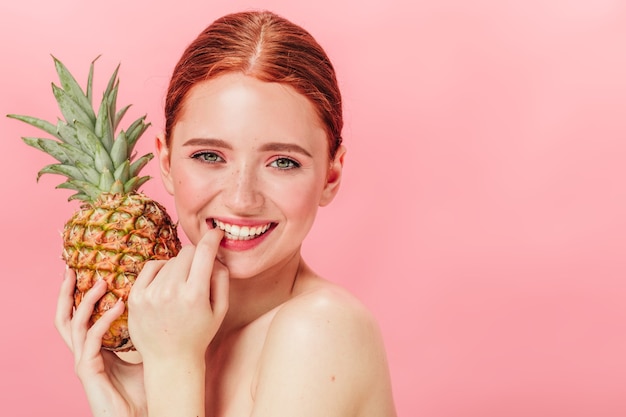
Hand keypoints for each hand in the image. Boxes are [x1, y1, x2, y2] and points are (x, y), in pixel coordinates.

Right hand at [55, 268, 146, 416]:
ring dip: (87, 300)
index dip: (81, 295)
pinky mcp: (88, 370)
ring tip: (102, 282)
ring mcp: (84, 360)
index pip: (82, 316)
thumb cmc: (144, 389)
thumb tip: (162, 303)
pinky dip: (103, 320)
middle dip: (67, 293)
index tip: (90, 272)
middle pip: (66, 317)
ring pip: (74, 324)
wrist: (141, 416)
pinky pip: (91, 339)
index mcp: (95, 347)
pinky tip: (120, 306)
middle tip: (72, 269)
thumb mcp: (145, 353)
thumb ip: (145, 331)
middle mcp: (85, 351)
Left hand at [127, 227, 228, 361]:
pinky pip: (151, 266)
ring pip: (170, 260)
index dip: (212, 237)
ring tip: (182, 284)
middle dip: (197, 256)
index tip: (216, 232)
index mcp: (195, 295)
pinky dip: (161, 269)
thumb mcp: (220, 309)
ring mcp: (150, 294)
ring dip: (179, 266)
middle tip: (199, 270)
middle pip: (186, 253)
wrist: (169, 360)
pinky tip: (167, 281)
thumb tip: (215, 255)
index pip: (204, 252)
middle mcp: (171, 292)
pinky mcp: (136, 297)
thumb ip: (222, 279)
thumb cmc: (199, 334)